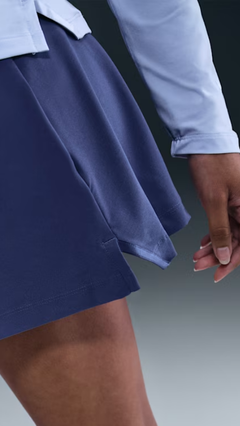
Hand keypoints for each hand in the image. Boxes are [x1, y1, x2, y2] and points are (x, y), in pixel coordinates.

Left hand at [189, 153, 239, 282]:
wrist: (205, 144)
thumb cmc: (212, 166)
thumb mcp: (214, 201)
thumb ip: (221, 231)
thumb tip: (225, 256)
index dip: (232, 262)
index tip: (217, 275)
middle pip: (238, 241)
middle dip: (218, 256)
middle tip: (198, 265)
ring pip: (231, 235)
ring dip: (214, 247)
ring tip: (196, 256)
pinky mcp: (232, 201)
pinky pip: (227, 224)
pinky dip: (214, 235)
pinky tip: (203, 243)